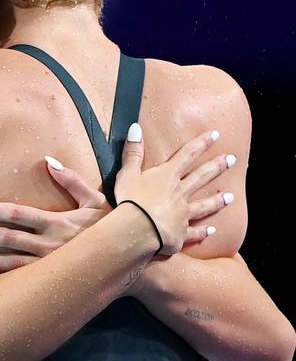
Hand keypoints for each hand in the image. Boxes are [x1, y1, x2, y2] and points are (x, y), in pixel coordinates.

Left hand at [0, 156, 221, 270]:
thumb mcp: (98, 199)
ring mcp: (50, 265)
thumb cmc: (116, 225)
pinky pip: (21, 280)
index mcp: (57, 222)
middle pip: (4, 238)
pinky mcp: (53, 280)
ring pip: (8, 263)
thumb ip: (72, 180)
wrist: (136, 262)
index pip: (14, 214)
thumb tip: (49, 160)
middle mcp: (50, 245)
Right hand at [114, 124, 234, 254]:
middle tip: (233, 159)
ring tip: (231, 197)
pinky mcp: (181, 233)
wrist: (139, 230)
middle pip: (201, 177)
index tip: (216, 134)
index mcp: (167, 176)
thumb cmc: (131, 200)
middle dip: (217, 167)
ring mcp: (183, 213)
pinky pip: (195, 232)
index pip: (187, 155)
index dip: (201, 143)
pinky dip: (203, 232)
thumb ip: (133, 152)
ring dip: (217, 200)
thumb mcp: (128, 173)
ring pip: (204, 205)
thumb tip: (136, 128)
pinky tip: (212, 230)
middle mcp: (179, 193)